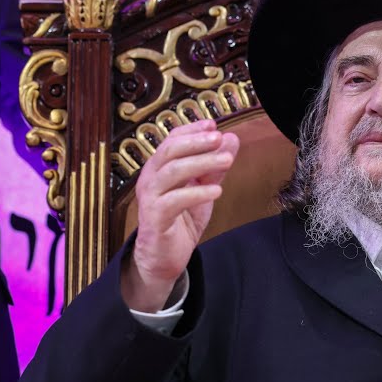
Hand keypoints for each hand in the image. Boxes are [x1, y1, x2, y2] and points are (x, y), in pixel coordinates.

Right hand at [122, 119, 239, 311]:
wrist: (163, 257)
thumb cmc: (179, 220)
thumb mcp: (202, 189)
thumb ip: (215, 167)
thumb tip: (231, 139)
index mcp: (160, 168)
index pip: (172, 140)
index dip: (192, 130)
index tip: (213, 124)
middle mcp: (151, 178)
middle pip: (169, 150)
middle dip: (196, 141)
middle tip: (219, 137)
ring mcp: (151, 198)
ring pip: (172, 171)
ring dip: (201, 163)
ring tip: (227, 160)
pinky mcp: (155, 218)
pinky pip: (175, 200)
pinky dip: (197, 193)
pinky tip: (216, 191)